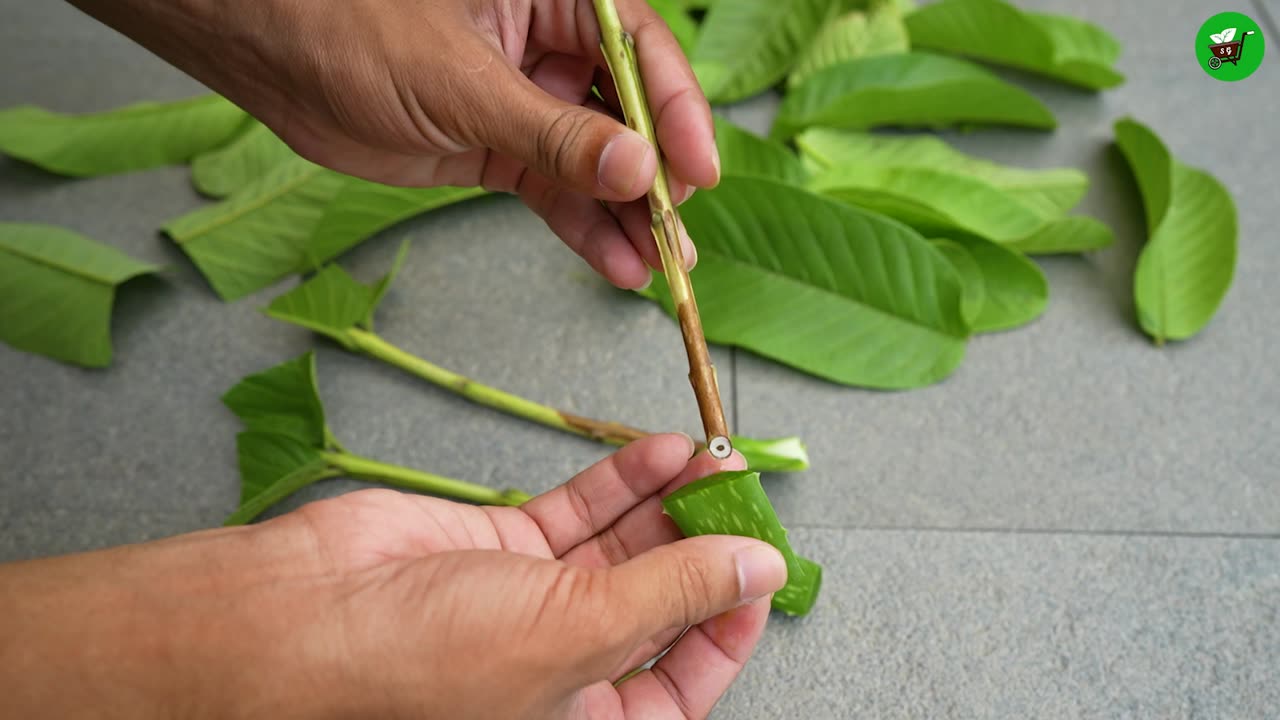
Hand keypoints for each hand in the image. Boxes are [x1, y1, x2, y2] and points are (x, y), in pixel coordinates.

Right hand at [0, 435, 785, 718]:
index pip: (686, 677)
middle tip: (739, 489)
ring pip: (623, 546)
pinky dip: (619, 479)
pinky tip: (658, 450)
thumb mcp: (576, 636)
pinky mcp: (501, 545)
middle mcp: (566, 665)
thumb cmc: (418, 664)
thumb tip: (759, 569)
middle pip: (659, 599)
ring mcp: (533, 600)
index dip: (730, 618)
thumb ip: (674, 596)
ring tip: (710, 457)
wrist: (296, 616)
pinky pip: (577, 511)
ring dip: (667, 501)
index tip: (761, 557)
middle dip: (703, 542)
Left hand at [70, 0, 719, 289]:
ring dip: (627, 214)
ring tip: (660, 268)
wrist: (270, 57)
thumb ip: (551, 133)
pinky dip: (585, 228)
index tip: (697, 169)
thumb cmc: (349, 26)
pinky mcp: (498, 149)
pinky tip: (617, 264)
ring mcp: (524, 100)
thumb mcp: (461, 83)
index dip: (674, 111)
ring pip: (596, 161)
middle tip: (676, 231)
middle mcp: (548, 45)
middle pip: (628, 112)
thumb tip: (636, 168)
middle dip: (656, 175)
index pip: (638, 50)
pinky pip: (555, 190)